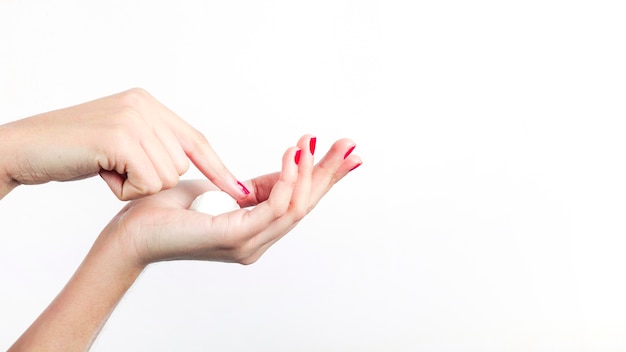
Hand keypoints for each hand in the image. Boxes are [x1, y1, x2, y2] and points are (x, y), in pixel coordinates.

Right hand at [0, 88, 248, 199]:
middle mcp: (144, 106)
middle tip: (117, 170)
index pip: (196, 139)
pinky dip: (125, 190)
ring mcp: (132, 119)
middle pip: (181, 164)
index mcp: (148, 104)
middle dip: (152, 179)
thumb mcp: (121, 140)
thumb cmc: (74, 151)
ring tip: (107, 169)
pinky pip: (148, 182)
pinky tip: (101, 173)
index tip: (238, 189)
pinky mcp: (119, 138)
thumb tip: (185, 166)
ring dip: (137, 185)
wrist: (26, 149)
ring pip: (168, 175)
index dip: (218, 167)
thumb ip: (153, 143)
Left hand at [102, 135, 360, 265]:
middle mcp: (258, 240)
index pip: (300, 200)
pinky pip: (272, 210)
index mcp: (257, 228)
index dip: (325, 177)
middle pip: (305, 204)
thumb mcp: (224, 188)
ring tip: (310, 144)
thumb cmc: (171, 209)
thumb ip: (256, 186)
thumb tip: (290, 164)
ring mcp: (248, 243)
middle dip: (329, 174)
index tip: (345, 151)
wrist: (134, 230)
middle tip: (349, 145)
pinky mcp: (234, 237)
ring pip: (294, 208)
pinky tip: (292, 158)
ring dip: (308, 174)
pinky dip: (287, 182)